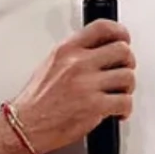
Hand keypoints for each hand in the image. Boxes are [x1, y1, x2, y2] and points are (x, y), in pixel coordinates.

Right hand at [10, 19, 135, 153]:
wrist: (26, 126)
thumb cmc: (36, 100)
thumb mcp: (51, 64)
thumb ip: (75, 54)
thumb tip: (99, 50)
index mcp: (67, 50)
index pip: (102, 28)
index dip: (120, 31)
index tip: (125, 38)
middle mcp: (78, 63)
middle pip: (122, 50)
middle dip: (128, 62)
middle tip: (123, 71)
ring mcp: (87, 84)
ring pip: (128, 77)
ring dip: (127, 88)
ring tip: (119, 94)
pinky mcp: (95, 106)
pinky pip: (125, 101)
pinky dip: (125, 109)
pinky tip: (117, 111)